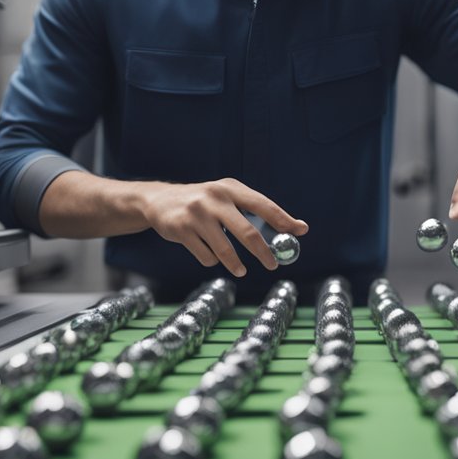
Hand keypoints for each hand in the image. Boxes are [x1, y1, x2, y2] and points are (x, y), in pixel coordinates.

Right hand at [141, 178, 307, 276]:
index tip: (300, 231)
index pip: (263, 204)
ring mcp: (196, 214)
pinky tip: (208, 253)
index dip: (283, 219)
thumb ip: (253, 210)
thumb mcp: (225, 197)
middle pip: (247, 231)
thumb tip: (293, 228)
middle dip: (263, 252)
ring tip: (241, 270)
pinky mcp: (181, 230)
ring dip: (236, 264)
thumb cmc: (202, 203)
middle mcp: (214, 198)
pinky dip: (212, 260)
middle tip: (273, 265)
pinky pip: (206, 256)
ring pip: (225, 250)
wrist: (158, 200)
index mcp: (230, 188)